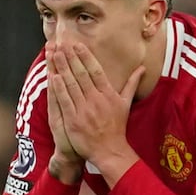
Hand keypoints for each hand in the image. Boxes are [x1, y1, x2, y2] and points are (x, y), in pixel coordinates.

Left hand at [49, 43, 143, 181]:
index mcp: (108, 94)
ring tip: (55, 54)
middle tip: (62, 43)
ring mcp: (84, 110)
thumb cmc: (117, 127)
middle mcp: (96, 100)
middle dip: (70, 58)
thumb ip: (132, 83)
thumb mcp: (126, 104)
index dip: (86, 56)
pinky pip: (64, 101)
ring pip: (71, 85)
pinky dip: (58, 88)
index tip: (77, 44)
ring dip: (62, 68)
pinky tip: (53, 76)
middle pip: (81, 74)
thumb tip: (142, 68)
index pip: (95, 71)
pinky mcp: (73, 121)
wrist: (109, 150)